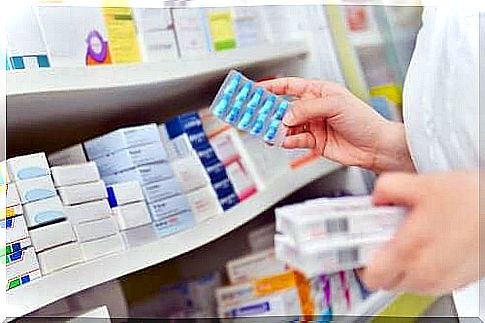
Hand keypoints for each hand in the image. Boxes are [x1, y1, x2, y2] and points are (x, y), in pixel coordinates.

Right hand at [259, 78, 414, 172]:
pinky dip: (288, 141)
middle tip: (256, 115)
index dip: (272, 87)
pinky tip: (286, 141)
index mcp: (319, 92)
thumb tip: (286, 116)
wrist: (375, 146)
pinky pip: (295, 140)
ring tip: (268, 132)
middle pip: (284, 108)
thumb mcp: (334, 105)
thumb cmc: (363, 120)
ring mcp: (313, 126)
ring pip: (287, 126)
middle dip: (270, 111)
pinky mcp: (314, 142)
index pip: (290, 86)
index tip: (255, 89)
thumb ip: (306, 108)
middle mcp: (314, 108)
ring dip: (277, 129)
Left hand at [359, 171, 479, 293]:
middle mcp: (425, 272)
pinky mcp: (457, 282)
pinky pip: (428, 282)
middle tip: (387, 240)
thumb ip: (388, 187)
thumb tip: (376, 198)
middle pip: (387, 281)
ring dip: (403, 266)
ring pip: (407, 283)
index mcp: (410, 250)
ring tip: (413, 239)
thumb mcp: (422, 183)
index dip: (362, 261)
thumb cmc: (472, 201)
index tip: (363, 246)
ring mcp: (442, 281)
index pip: (371, 276)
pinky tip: (431, 244)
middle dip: (382, 262)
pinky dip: (423, 268)